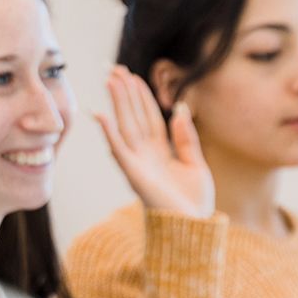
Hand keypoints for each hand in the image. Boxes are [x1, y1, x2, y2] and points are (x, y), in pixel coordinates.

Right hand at [92, 67, 213, 218]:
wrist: (192, 228)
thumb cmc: (195, 202)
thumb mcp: (196, 163)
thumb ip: (186, 137)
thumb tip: (180, 108)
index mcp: (161, 150)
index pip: (149, 116)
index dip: (142, 96)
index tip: (133, 75)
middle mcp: (146, 153)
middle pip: (134, 115)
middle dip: (125, 92)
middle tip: (114, 68)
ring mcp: (137, 162)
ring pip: (125, 125)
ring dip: (117, 102)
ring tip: (110, 79)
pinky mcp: (133, 173)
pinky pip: (118, 149)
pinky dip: (109, 132)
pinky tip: (100, 114)